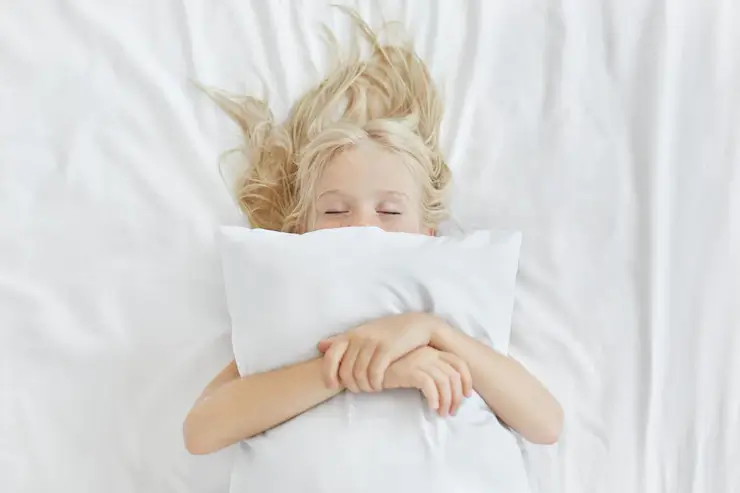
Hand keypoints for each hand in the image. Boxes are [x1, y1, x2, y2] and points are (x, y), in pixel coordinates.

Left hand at [317, 313, 443, 392]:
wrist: (416, 325)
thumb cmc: (388, 332)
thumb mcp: (363, 333)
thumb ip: (342, 340)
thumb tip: (320, 346)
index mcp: (351, 334)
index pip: (330, 356)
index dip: (328, 373)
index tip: (332, 385)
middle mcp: (359, 337)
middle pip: (346, 371)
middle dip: (351, 385)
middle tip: (360, 389)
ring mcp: (373, 343)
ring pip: (360, 375)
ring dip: (365, 387)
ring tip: (372, 388)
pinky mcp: (387, 349)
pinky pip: (374, 374)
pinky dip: (376, 384)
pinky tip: (380, 385)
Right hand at [385, 347, 472, 416]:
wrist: (373, 367)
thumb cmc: (395, 370)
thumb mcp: (417, 367)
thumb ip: (433, 372)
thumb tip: (450, 392)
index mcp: (433, 351)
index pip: (460, 362)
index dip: (467, 380)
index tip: (466, 396)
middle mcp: (429, 353)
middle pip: (454, 375)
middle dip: (457, 396)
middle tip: (452, 411)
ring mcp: (420, 361)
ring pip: (444, 382)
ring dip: (446, 401)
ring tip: (442, 414)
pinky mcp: (410, 370)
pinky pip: (429, 385)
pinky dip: (434, 398)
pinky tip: (431, 408)